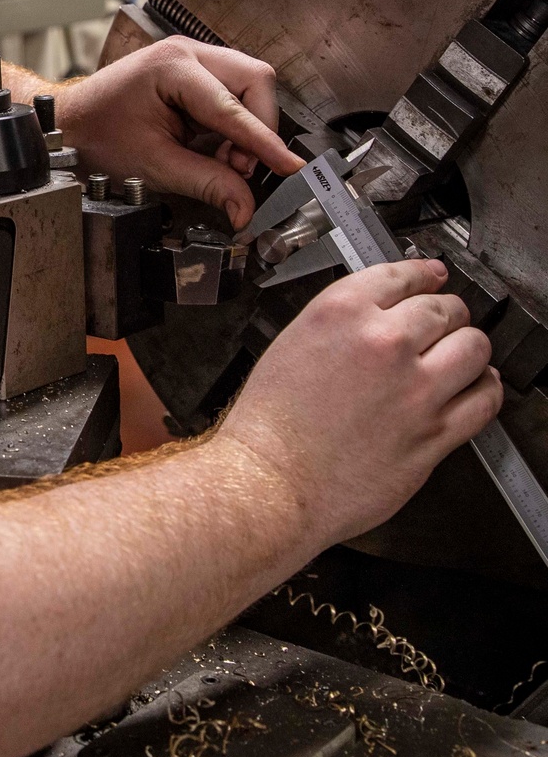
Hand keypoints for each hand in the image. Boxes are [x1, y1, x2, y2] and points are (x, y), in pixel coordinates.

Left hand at [55, 39, 302, 228]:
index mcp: (172, 67)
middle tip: (239, 168)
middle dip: (258, 128)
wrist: (67, 126)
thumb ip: (206, 184)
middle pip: (255, 81)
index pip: (233, 107)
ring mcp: (192, 59)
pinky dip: (235, 126)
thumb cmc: (96, 136)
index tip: (289, 165)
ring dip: (247, 129)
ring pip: (250, 87)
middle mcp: (186, 53)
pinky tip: (217, 149)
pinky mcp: (195, 74)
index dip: (265, 142)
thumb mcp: (153, 166)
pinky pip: (235, 95)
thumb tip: (244, 207)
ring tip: (225, 162)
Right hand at [216, 260, 501, 546]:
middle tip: (444, 323)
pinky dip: (486, 389)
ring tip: (463, 355)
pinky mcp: (434, 432)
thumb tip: (380, 318)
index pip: (402, 276)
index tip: (433, 276)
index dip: (424, 274)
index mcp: (341, 312)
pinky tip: (477, 388)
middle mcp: (384, 342)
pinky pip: (484, 399)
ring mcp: (415, 388)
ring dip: (470, 348)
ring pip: (474, 347)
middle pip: (445, 308)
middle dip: (447, 314)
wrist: (271, 481)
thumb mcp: (293, 344)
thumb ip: (342, 324)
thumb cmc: (271, 425)